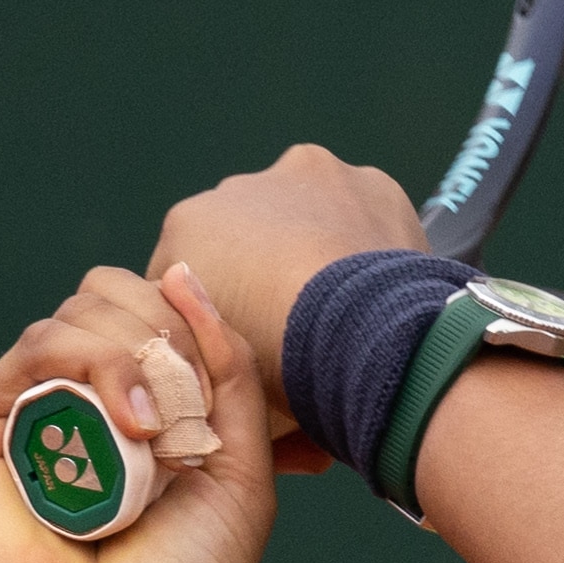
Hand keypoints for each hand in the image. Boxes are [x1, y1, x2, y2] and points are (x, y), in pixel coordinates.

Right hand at [0, 264, 279, 562]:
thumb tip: (183, 273)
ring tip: (158, 427)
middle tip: (190, 401)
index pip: (153, 310)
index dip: (191, 322)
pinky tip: (129, 423)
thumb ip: (228, 373)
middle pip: (108, 295)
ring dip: (131, 349)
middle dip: (162, 327)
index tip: (224, 381)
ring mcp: (30, 419)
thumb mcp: (239, 472)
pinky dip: (88, 365)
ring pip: (73, 316)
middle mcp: (82, 408)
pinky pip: (31, 356)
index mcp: (141, 412)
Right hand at [145, 145, 425, 413]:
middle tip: (296, 333)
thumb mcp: (216, 383)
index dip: (215, 315)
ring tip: (342, 313)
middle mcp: (237, 188)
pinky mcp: (372, 183)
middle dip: (264, 276)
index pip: (190, 274)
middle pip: (246, 241)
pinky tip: (378, 289)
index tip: (244, 349)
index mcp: (185, 228)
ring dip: (314, 254)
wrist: (365, 342)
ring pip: (305, 221)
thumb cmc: (281, 371)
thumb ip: (202, 362)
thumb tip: (208, 387)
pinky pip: (364, 218)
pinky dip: (365, 246)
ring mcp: (307, 175)